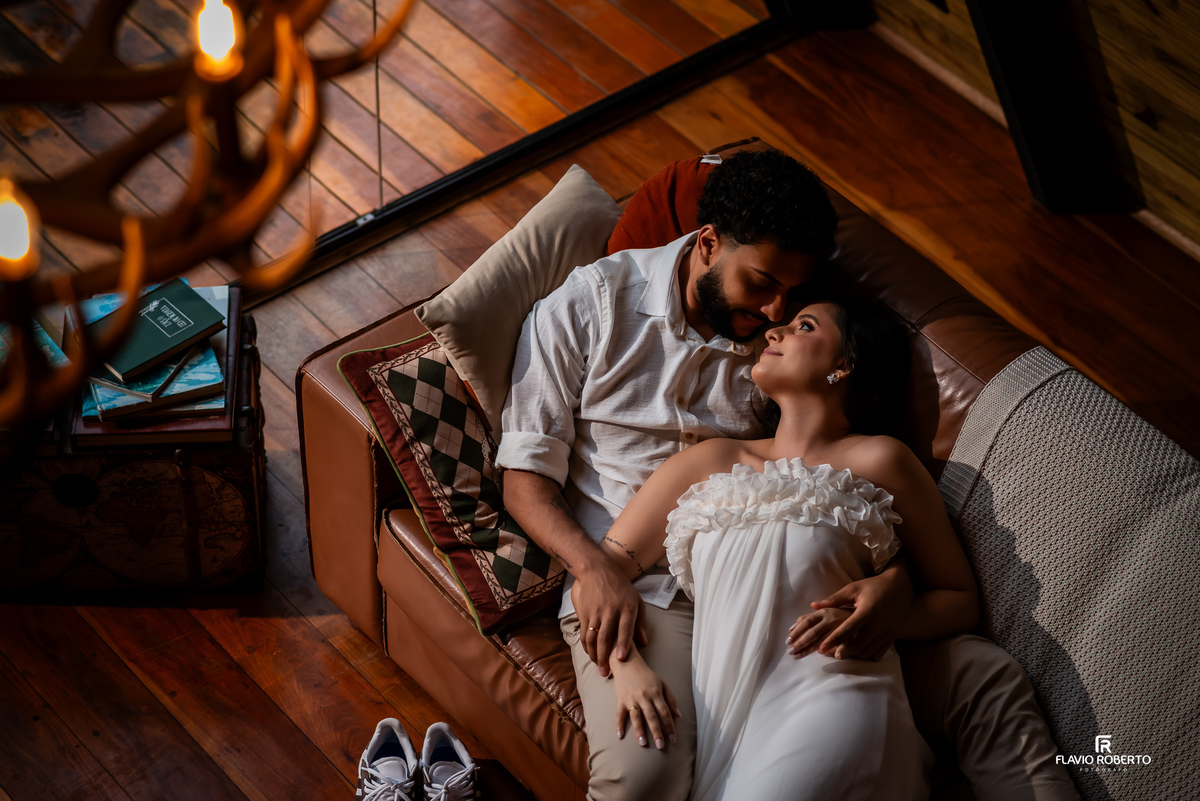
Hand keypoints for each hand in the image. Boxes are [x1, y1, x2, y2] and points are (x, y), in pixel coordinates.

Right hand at [571, 561, 647, 677]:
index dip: (622, 645)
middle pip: (606, 637)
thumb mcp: (637, 600)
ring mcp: (596, 612)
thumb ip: (641, 622)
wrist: (597, 570)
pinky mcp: (585, 612)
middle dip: (605, 657)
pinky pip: (584, 633)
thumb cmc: (621, 587)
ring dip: (594, 655)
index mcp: (627, 607)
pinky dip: (586, 646)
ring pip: (592, 638)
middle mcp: (611, 610)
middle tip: (606, 673)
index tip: (621, 659)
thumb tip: (644, 643)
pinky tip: (590, 654)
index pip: (624, 629)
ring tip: (598, 666)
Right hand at [612, 652, 679, 749]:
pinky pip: (619, 714)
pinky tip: (619, 736)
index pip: (665, 712)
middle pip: (651, 716)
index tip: (673, 739)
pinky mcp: (620, 699)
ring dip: (639, 731)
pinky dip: (618, 724)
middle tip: (661, 746)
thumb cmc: (646, 675)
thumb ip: (671, 699)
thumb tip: (679, 715)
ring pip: (636, 717)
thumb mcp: (662, 683)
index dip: (670, 726)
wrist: (627, 663)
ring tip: (643, 743)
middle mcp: (644, 696)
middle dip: (657, 732)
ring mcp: (631, 699)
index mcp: (656, 693)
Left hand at [787, 607, 853, 658]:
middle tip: (791, 652)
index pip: (807, 622)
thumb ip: (809, 617)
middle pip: (814, 632)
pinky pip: (847, 642)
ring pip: (825, 639)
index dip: (797, 631)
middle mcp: (832, 618)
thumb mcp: (826, 610)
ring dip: (813, 648)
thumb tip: (792, 626)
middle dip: (801, 643)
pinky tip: (836, 656)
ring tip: (801, 656)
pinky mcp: (854, 633)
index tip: (788, 641)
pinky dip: (841, 649)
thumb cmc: (843, 611)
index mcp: (824, 612)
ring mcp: (842, 626)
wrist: (867, 607)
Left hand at [808, 569, 912, 660]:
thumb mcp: (853, 589)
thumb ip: (834, 600)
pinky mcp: (892, 637)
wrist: (900, 587)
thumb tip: (813, 606)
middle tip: (828, 652)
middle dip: (842, 650)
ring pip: (867, 652)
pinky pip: (878, 653)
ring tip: (840, 652)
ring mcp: (887, 632)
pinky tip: (856, 652)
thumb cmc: (873, 587)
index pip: (848, 629)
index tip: (821, 648)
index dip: (833, 639)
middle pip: (858, 645)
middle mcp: (879, 624)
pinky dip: (866, 655)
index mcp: (867, 611)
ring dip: (853, 654)